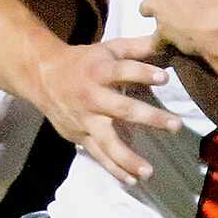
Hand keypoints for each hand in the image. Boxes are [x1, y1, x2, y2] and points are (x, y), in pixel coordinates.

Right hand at [31, 33, 182, 186]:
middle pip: (122, 109)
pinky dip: (115, 169)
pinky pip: (99, 156)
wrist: (43, 77)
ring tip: (148, 171)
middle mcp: (92, 97)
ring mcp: (86, 121)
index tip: (164, 77)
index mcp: (100, 72)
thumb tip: (165, 36)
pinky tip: (133, 180)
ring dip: (128, 158)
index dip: (143, 73)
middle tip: (175, 126)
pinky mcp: (81, 136)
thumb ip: (136, 48)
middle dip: (149, 118)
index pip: (123, 71)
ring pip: (108, 142)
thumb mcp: (108, 49)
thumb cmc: (84, 62)